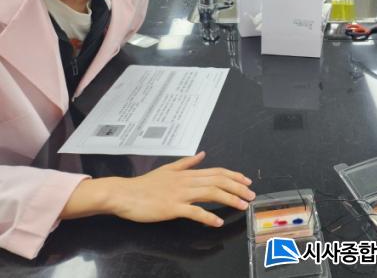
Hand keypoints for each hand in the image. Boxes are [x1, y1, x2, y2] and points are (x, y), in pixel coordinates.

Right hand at [62, 152, 254, 227]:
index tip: (247, 182)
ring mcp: (180, 194)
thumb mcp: (168, 169)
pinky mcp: (172, 208)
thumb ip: (187, 163)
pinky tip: (217, 222)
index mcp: (187, 173)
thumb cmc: (144, 184)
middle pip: (218, 181)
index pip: (216, 172)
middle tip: (251, 196)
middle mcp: (187, 181)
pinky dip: (208, 216)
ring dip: (230, 199)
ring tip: (242, 206)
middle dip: (238, 188)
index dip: (234, 176)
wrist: (123, 194)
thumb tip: (202, 154)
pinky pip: (194, 212)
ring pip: (210, 193)